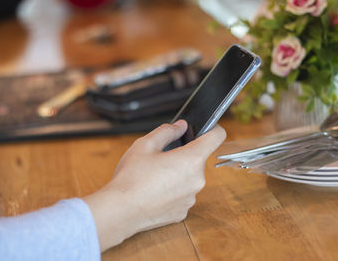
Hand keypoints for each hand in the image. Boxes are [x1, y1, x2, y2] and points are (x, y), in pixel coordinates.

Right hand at [84, 120, 225, 250]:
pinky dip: (173, 190)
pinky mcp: (183, 211)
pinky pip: (183, 194)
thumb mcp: (145, 145)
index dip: (212, 128)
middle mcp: (197, 180)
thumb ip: (167, 131)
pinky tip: (155, 191)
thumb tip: (180, 126)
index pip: (217, 137)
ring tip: (155, 176)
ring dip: (178, 173)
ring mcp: (191, 198)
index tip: (204, 129)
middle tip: (161, 157)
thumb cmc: (131, 177)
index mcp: (191, 159)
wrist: (120, 211)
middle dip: (183, 155)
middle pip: (198, 159)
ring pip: (190, 177)